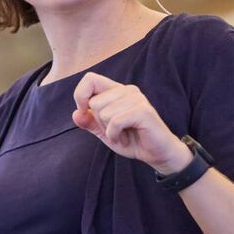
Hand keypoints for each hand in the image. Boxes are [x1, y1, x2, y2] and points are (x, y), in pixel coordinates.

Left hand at [71, 72, 191, 173]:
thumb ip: (90, 122)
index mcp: (117, 91)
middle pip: (95, 102)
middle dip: (100, 123)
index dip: (81, 95)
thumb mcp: (105, 132)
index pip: (90, 79)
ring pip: (104, 113)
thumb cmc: (133, 140)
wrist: (157, 154)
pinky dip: (116, 135)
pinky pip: (115, 121)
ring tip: (124, 135)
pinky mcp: (143, 110)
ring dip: (110, 132)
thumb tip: (76, 114)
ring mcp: (136, 98)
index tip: (86, 112)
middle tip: (116, 131)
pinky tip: (126, 139)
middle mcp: (127, 90)